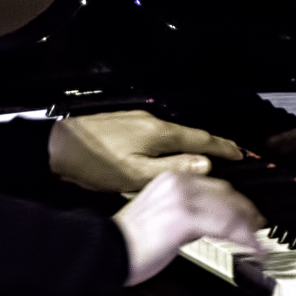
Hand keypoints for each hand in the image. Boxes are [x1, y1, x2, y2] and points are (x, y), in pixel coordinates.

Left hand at [49, 109, 242, 193]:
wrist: (55, 147)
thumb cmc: (92, 162)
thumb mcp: (136, 174)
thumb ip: (173, 168)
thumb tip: (204, 164)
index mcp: (158, 134)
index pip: (202, 139)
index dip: (224, 148)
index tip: (240, 153)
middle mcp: (150, 122)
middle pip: (189, 134)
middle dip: (211, 146)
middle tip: (227, 156)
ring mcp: (136, 121)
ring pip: (172, 134)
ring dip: (189, 145)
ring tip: (201, 159)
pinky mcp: (123, 125)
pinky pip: (157, 134)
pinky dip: (169, 145)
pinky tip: (164, 155)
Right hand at [114, 172, 264, 284]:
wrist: (104, 251)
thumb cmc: (125, 243)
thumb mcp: (158, 217)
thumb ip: (182, 214)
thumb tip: (205, 224)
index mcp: (169, 179)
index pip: (213, 184)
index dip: (235, 200)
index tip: (247, 213)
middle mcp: (177, 183)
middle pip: (226, 193)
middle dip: (247, 211)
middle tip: (259, 227)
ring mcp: (182, 199)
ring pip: (229, 209)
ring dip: (249, 227)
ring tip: (259, 243)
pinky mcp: (185, 217)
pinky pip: (225, 226)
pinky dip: (245, 239)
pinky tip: (253, 249)